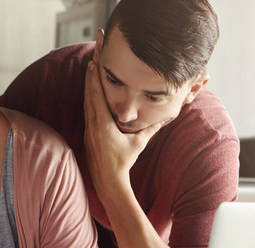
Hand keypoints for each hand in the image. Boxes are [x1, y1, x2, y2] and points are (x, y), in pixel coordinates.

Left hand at [83, 60, 164, 186]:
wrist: (108, 180)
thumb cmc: (124, 162)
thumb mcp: (139, 143)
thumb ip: (151, 128)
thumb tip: (167, 116)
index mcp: (103, 124)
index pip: (98, 96)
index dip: (95, 78)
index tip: (93, 63)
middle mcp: (93, 125)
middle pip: (89, 95)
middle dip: (90, 77)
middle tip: (91, 59)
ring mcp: (88, 130)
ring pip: (87, 103)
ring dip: (89, 87)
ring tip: (90, 71)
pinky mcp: (88, 135)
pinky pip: (87, 112)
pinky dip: (89, 99)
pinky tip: (90, 93)